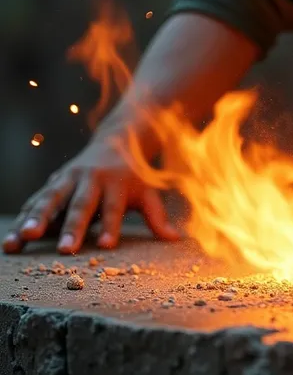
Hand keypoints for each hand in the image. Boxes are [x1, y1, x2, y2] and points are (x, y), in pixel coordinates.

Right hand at [2, 135, 178, 254]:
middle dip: (72, 227)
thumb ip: (157, 216)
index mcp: (116, 183)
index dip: (111, 226)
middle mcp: (90, 180)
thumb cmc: (133, 177)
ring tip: (24, 239)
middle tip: (65, 249)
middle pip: (80, 205)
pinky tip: (11, 240)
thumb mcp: (148, 192)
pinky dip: (22, 219)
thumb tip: (176, 239)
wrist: (115, 142)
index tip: (106, 245)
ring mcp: (68, 180)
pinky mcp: (52, 184)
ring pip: (50, 200)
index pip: (114, 208)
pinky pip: (34, 202)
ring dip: (36, 219)